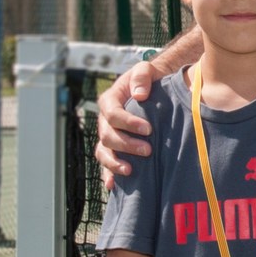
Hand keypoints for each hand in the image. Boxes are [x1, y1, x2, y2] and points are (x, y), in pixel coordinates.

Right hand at [96, 61, 157, 188]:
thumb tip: (139, 95)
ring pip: (103, 152)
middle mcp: (105, 120)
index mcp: (110, 101)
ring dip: (114, 163)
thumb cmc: (149, 80)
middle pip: (107, 135)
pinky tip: (113, 186)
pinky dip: (108, 174)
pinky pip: (106, 163)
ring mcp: (107, 136)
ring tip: (131, 170)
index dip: (128, 122)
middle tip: (148, 150)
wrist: (153, 91)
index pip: (112, 113)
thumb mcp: (146, 70)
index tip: (148, 129)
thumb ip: (142, 76)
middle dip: (126, 144)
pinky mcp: (113, 148)